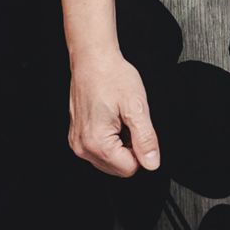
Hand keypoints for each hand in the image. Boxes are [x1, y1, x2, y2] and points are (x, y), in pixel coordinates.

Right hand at [67, 53, 158, 176]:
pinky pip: (100, 149)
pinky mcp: (77, 136)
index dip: (142, 150)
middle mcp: (82, 147)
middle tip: (130, 122)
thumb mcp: (137, 107)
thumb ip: (145, 139)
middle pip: (118, 167)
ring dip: (121, 144)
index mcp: (96, 143)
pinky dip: (111, 138)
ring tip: (120, 118)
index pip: (129, 168)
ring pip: (110, 160)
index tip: (139, 129)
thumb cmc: (113, 78)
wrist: (93, 61)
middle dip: (130, 148)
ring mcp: (77, 142)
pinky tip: (113, 119)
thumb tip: (152, 163)